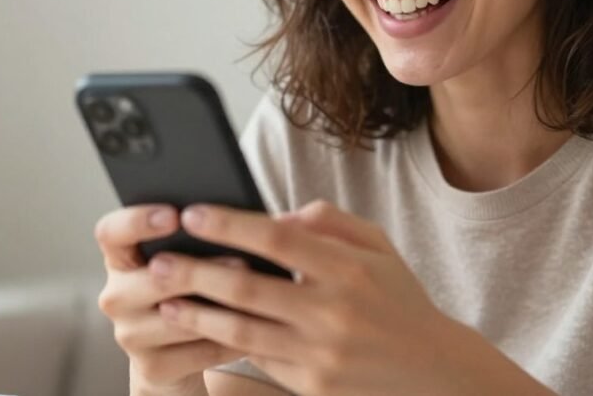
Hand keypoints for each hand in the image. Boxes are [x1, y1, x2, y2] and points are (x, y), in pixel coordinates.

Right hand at [94, 205, 248, 394]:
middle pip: (152, 279)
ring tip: (257, 294)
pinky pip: (198, 351)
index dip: (137, 221)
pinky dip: (231, 339)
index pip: (111, 232)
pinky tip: (256, 327)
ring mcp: (130, 335)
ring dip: (222, 307)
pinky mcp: (152, 367)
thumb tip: (243, 217)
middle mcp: (117, 295)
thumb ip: (200, 235)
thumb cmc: (189, 290)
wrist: (176, 354)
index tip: (174, 215)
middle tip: (240, 262)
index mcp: (121, 258)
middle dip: (200, 270)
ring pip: (179, 317)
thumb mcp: (186, 259)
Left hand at [153, 199, 534, 395]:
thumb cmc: (397, 298)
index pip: (278, 239)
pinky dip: (225, 342)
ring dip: (198, 313)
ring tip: (166, 299)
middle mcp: (333, 311)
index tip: (194, 213)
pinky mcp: (312, 384)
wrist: (431, 369)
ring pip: (243, 329)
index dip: (231, 224)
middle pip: (249, 286)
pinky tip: (200, 327)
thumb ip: (330, 221)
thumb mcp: (378, 247)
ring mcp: (321, 352)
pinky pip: (258, 359)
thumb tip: (278, 214)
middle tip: (160, 260)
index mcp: (349, 268)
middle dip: (197, 271)